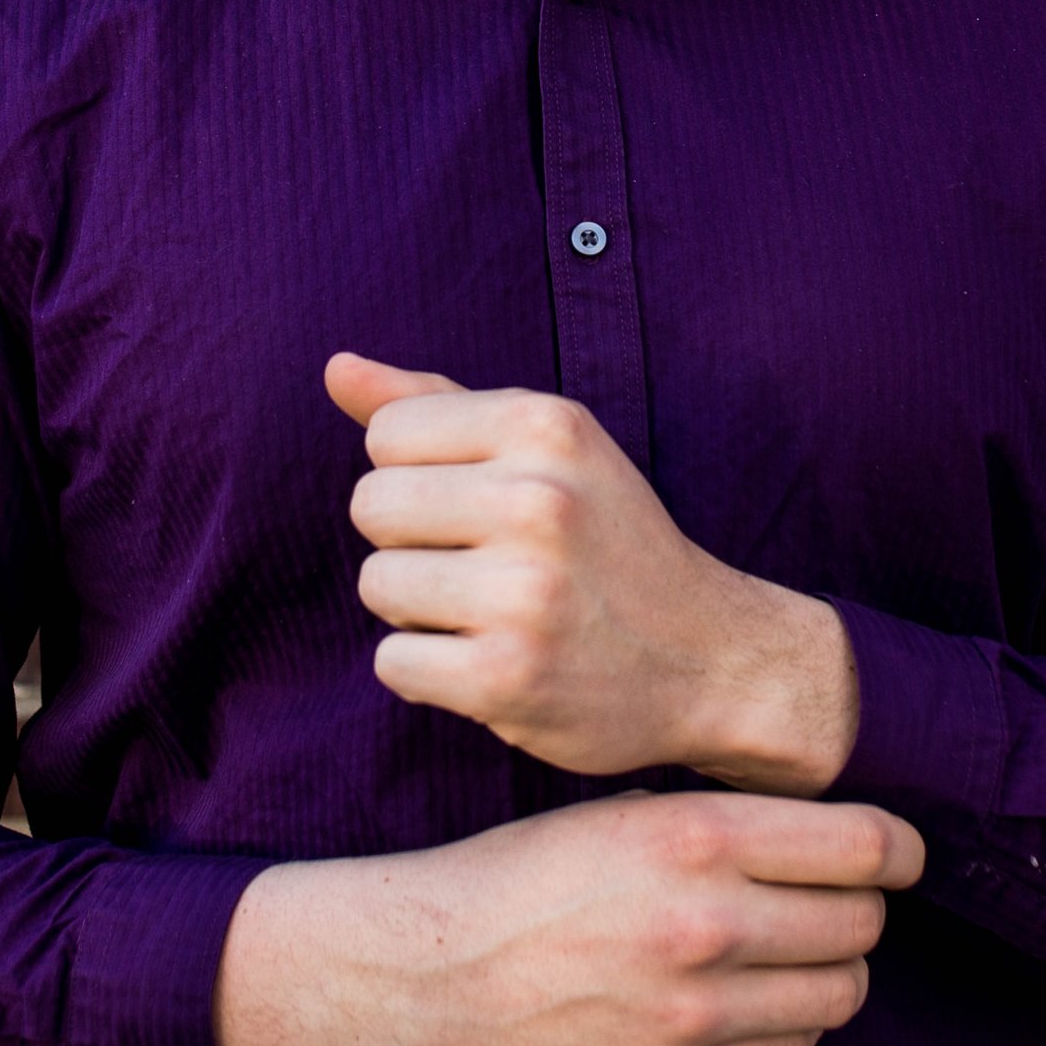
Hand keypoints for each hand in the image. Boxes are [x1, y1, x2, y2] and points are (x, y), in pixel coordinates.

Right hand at [214, 787, 925, 1045]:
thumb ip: (732, 822)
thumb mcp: (630, 810)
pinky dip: (790, 1023)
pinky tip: (749, 998)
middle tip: (827, 901)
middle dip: (857, 908)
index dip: (898, 849)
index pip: (864, 844)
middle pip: (864, 921)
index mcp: (697, 837)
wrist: (443, 965)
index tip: (898, 854)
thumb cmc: (536, 874)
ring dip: (830, 970)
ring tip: (788, 952)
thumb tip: (836, 835)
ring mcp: (701, 1008)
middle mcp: (709, 922)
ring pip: (843, 992)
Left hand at [327, 351, 860, 790]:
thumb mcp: (548, 451)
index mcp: (548, 427)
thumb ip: (437, 406)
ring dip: (418, 612)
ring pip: (376, 585)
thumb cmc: (610, 546)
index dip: (419, 477)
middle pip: (370, 507)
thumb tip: (335, 367)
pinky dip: (429, 673)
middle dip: (410, 544)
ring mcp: (525, 593)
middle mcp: (540, 500)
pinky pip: (392, 663)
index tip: (481, 507)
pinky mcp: (508, 678)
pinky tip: (493, 665)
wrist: (710, 661)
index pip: (388, 434)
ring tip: (492, 616)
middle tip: (486, 567)